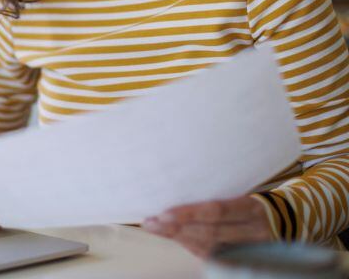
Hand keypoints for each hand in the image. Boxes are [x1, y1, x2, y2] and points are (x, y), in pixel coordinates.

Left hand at [142, 196, 272, 257]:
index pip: (217, 211)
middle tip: (151, 223)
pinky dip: (190, 246)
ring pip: (208, 247)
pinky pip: (212, 255)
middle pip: (209, 233)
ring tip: (155, 229)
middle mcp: (251, 230)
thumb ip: (220, 193)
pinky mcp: (243, 257)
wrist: (290, 219)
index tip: (164, 212)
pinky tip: (174, 237)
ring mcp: (248, 247)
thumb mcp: (245, 190)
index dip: (190, 214)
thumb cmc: (256, 198)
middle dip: (177, 229)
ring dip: (178, 238)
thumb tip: (181, 184)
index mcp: (251, 207)